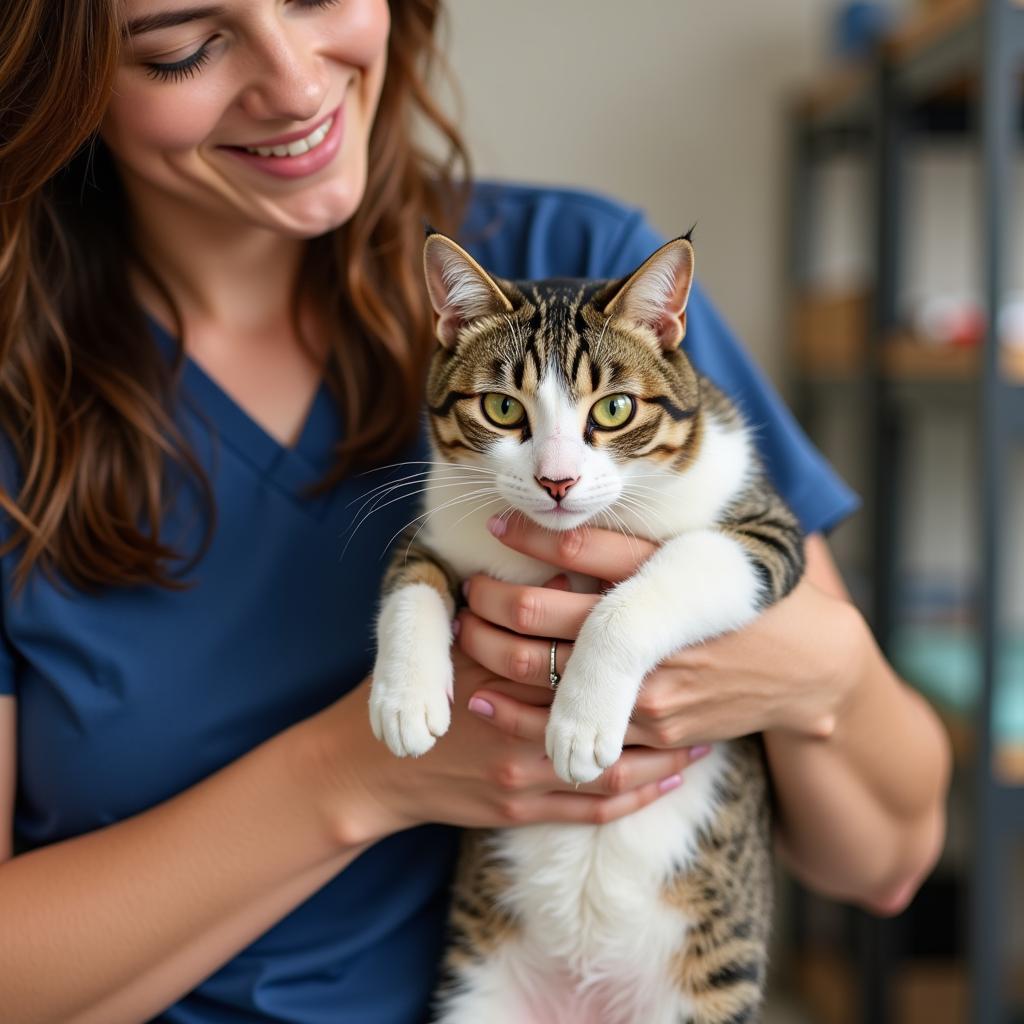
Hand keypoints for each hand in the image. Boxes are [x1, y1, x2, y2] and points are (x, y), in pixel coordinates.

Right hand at [312, 646, 708, 845]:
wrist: (372, 766)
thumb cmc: (414, 690)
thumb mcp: (452, 640)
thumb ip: (512, 618)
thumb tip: (572, 579)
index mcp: (509, 675)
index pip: (586, 661)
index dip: (637, 648)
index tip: (680, 633)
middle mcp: (523, 726)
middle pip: (612, 715)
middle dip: (666, 706)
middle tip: (711, 688)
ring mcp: (523, 773)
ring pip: (613, 766)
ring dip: (665, 754)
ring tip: (705, 737)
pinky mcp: (520, 807)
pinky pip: (591, 807)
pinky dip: (636, 795)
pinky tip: (669, 780)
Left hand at [457, 515, 863, 749]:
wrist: (804, 662)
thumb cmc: (739, 592)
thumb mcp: (680, 555)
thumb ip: (605, 543)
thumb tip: (538, 517)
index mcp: (641, 611)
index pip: (541, 599)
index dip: (497, 581)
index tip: (475, 560)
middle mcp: (637, 671)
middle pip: (528, 658)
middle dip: (481, 630)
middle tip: (461, 605)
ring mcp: (645, 717)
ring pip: (541, 706)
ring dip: (490, 678)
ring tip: (464, 649)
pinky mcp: (656, 745)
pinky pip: (576, 745)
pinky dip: (526, 724)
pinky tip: (492, 704)